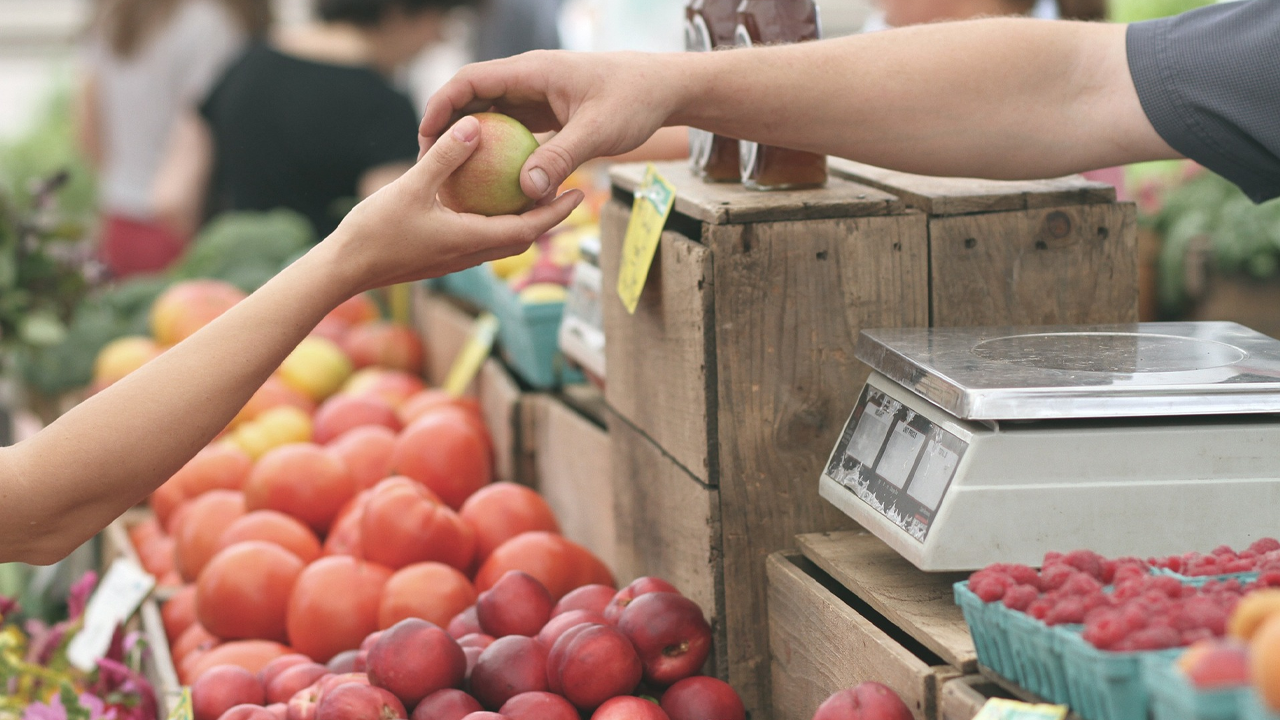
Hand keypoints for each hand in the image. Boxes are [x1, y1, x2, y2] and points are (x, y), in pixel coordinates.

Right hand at [330, 115, 583, 293]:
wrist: (344, 270)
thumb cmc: (375, 231)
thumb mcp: (411, 187)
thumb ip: (445, 157)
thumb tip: (475, 125)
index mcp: (471, 240)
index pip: (528, 229)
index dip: (556, 212)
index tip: (579, 193)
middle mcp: (470, 254)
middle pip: (522, 236)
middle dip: (548, 216)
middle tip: (569, 190)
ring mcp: (455, 258)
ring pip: (501, 240)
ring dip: (523, 220)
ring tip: (535, 192)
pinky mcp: (441, 256)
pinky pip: (479, 237)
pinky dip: (494, 220)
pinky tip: (486, 198)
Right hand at [419, 51, 683, 200]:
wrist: (663, 88)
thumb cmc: (634, 101)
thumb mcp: (598, 132)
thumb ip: (561, 158)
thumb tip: (527, 191)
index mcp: (532, 71)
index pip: (470, 80)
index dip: (441, 106)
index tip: (425, 138)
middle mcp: (528, 80)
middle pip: (473, 98)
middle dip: (447, 127)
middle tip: (429, 164)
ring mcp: (536, 96)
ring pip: (491, 115)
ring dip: (471, 141)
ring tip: (452, 176)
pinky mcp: (547, 112)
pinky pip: (512, 130)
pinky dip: (498, 151)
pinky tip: (491, 183)